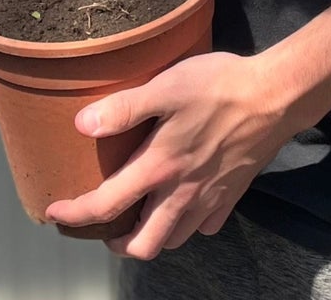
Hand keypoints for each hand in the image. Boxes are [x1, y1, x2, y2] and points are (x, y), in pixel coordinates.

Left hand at [43, 51, 299, 258]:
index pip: (107, 204)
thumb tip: (82, 125)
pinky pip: (205, 225)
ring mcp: (209, 199)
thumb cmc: (219, 87)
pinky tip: (186, 202)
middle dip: (119, 243)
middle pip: (143, 244)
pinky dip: (190, 223)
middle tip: (107, 226)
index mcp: (159, 167)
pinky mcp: (232, 195)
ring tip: (142, 215)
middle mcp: (181, 193)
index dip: (76, 213)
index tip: (56, 213)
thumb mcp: (167, 86)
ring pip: (174, 239)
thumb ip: (125, 108)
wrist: (275, 97)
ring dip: (153, 235)